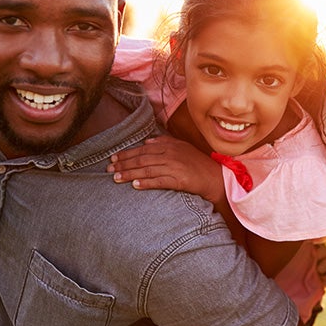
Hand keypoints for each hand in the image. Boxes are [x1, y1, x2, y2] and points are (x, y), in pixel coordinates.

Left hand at [107, 135, 224, 201]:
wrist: (216, 177)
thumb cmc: (198, 163)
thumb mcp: (182, 147)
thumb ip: (164, 142)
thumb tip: (147, 141)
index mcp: (169, 146)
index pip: (143, 149)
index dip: (127, 153)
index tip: (114, 158)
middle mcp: (170, 155)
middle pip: (142, 159)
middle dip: (123, 164)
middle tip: (109, 169)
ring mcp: (174, 167)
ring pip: (147, 169)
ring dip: (129, 174)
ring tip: (116, 178)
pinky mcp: (179, 180)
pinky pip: (159, 181)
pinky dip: (146, 182)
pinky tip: (135, 185)